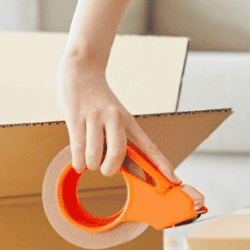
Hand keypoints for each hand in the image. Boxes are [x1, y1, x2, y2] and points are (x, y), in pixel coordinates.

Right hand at [56, 58, 203, 210]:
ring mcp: (96, 117)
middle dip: (110, 170)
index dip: (161, 164)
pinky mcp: (76, 117)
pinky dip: (79, 163)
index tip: (173, 179)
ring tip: (88, 159)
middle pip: (119, 154)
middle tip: (105, 169)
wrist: (82, 70)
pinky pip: (78, 150)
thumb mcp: (116, 119)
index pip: (149, 146)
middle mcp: (116, 119)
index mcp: (130, 122)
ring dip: (91, 165)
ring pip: (95, 156)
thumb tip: (128, 169)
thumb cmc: (99, 102)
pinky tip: (80, 163)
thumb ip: (120, 142)